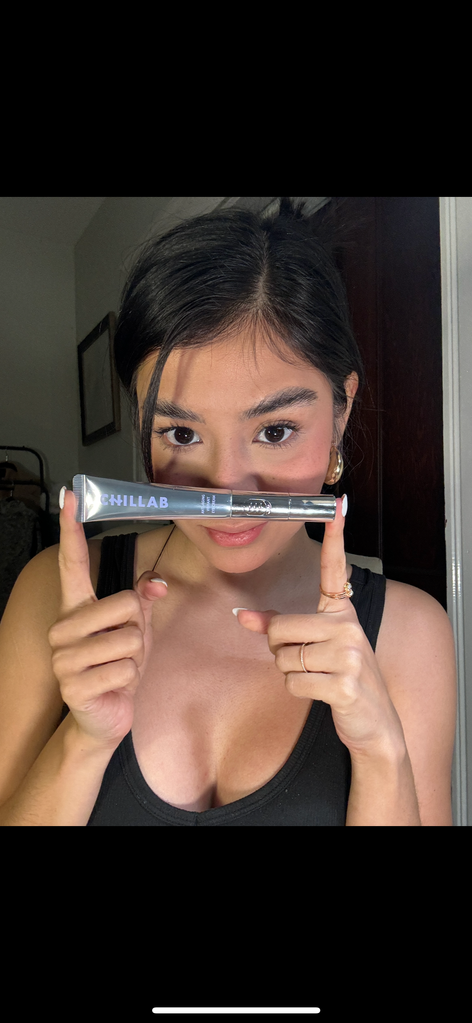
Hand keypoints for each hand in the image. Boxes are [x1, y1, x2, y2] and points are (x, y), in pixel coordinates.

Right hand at [48, 489, 167, 750]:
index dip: (71, 530)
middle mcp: (63, 628)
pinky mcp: (72, 686)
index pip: (73, 563)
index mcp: (77, 609)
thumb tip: (158, 583)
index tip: (70, 496)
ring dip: (136, 658)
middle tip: (125, 651)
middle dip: (139, 631)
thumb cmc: (118, 666)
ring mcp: (63, 658)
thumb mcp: (135, 630)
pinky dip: (131, 680)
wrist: (103, 717)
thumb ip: (143, 602)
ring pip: (129, 639)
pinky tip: (114, 688)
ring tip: (119, 669)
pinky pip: (126, 670)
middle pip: (125, 605)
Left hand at [235, 497, 404, 758]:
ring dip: (290, 674)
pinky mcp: (344, 683)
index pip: (334, 569)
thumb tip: (240, 616)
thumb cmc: (339, 677)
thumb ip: (279, 628)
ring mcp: (350, 655)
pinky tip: (322, 693)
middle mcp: (348, 626)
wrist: (374, 722)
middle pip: (280, 627)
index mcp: (342, 612)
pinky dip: (298, 692)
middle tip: (307, 662)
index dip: (334, 537)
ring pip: (283, 658)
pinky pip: (293, 682)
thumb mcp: (313, 647)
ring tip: (317, 677)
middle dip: (280, 650)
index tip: (337, 504)